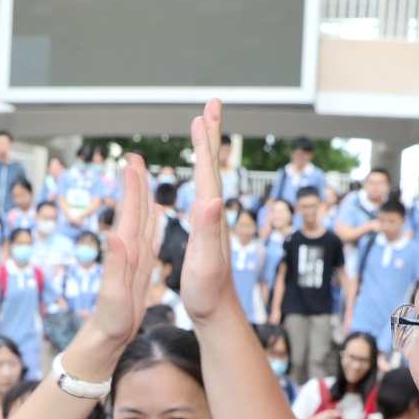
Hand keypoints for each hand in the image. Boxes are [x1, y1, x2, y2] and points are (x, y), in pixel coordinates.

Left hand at [63, 152, 155, 369]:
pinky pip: (148, 240)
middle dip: (134, 184)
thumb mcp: (113, 293)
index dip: (131, 187)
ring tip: (143, 177)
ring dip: (142, 199)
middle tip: (134, 158)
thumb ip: (114, 264)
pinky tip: (155, 215)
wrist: (107, 339)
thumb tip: (113, 234)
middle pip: (133, 211)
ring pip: (140, 221)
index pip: (129, 213)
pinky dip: (152, 224)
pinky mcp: (138, 269)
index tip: (132, 161)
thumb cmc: (110, 320)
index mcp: (124, 252)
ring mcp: (132, 258)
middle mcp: (127, 251)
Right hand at [180, 100, 236, 323]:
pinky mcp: (209, 230)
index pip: (209, 172)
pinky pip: (205, 192)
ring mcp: (213, 221)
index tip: (202, 115)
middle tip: (212, 105)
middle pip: (213, 166)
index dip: (205, 143)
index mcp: (211, 216)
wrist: (218, 313)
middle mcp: (215, 214)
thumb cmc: (207, 292)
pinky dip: (203, 175)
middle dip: (212, 135)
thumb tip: (213, 198)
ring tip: (204, 130)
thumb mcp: (205, 262)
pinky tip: (200, 176)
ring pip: (211, 177)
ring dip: (208, 151)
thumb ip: (208, 230)